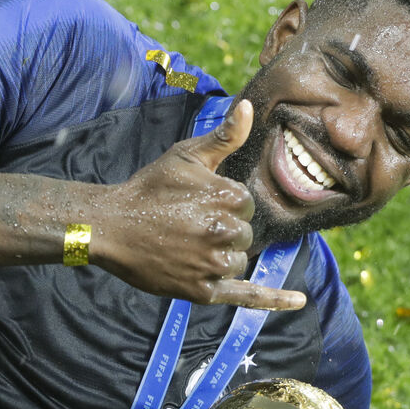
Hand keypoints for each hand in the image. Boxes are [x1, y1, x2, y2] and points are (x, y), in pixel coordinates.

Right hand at [92, 100, 304, 310]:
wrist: (110, 227)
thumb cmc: (148, 188)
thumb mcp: (186, 156)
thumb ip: (224, 137)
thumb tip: (250, 107)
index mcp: (229, 197)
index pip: (245, 208)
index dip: (220, 206)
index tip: (192, 205)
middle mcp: (226, 232)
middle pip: (243, 236)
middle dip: (220, 232)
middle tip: (183, 226)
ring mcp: (214, 264)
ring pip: (237, 262)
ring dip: (219, 256)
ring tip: (184, 247)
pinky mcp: (203, 291)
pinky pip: (247, 295)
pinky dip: (274, 299)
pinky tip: (299, 302)